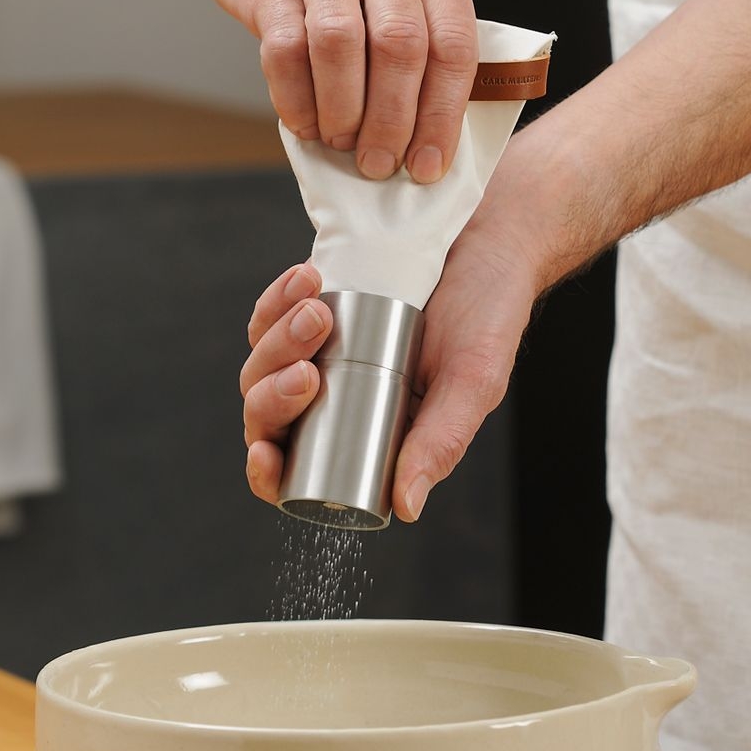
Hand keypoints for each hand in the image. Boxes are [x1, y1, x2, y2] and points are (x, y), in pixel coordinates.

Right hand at [200, 0, 477, 182]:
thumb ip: (421, 59)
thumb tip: (423, 150)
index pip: (453, 47)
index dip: (441, 117)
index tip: (426, 166)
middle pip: (400, 48)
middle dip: (391, 121)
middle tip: (378, 164)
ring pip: (341, 46)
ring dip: (343, 112)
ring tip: (342, 143)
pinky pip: (285, 50)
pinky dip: (297, 100)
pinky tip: (306, 125)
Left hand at [240, 199, 540, 519]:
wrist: (488, 243)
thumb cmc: (487, 318)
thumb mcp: (472, 383)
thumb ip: (441, 441)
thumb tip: (406, 507)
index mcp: (370, 434)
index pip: (299, 471)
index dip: (269, 471)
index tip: (266, 453)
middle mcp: (337, 399)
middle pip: (268, 417)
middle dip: (273, 396)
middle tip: (309, 370)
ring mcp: (320, 354)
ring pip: (261, 366)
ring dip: (277, 341)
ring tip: (318, 311)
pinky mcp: (311, 308)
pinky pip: (270, 314)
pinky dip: (278, 300)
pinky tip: (307, 280)